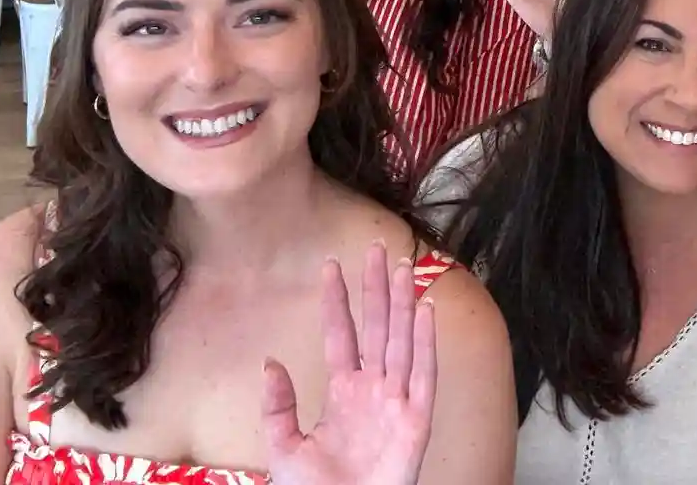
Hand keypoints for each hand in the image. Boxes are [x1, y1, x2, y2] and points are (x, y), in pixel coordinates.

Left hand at [262, 243, 437, 484]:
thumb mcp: (284, 448)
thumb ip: (277, 406)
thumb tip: (270, 362)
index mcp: (343, 393)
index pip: (341, 336)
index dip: (337, 302)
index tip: (330, 266)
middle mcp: (373, 389)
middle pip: (377, 328)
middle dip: (377, 289)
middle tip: (377, 248)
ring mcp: (396, 402)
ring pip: (401, 341)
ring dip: (403, 304)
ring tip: (403, 266)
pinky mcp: (416, 420)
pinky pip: (423, 376)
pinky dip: (425, 344)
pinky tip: (425, 312)